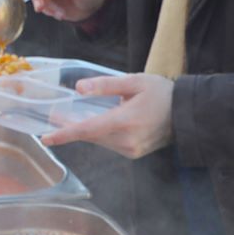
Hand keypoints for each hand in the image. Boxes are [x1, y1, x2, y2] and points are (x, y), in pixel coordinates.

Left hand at [41, 72, 174, 158]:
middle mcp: (126, 141)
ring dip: (84, 131)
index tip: (46, 137)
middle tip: (52, 117)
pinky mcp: (134, 153)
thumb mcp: (134, 81)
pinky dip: (98, 134)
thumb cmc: (161, 93)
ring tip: (66, 120)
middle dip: (70, 128)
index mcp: (125, 122)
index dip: (64, 134)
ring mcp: (131, 150)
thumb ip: (105, 85)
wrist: (187, 113)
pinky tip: (92, 124)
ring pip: (99, 140)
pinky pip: (109, 143)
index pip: (87, 130)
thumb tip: (78, 88)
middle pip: (90, 136)